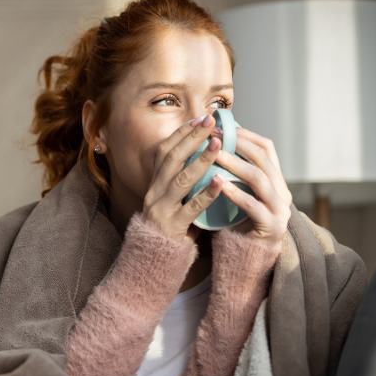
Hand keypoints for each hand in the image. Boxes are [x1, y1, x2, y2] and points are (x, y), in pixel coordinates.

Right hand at [141, 114, 224, 242]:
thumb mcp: (172, 197)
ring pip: (180, 180)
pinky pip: (190, 208)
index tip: (200, 118)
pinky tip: (220, 182)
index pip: (165, 150)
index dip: (181, 133)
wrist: (155, 258)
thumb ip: (183, 178)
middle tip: (210, 122)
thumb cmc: (171, 224)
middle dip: (191, 138)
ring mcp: (161, 209)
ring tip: (218, 145)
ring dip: (200, 161)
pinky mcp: (172, 227)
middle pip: (171, 159)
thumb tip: (204, 152)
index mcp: (155, 182)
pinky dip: (206, 194)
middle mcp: (155, 192)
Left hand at [213, 125, 292, 246]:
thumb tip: (214, 143)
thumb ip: (234, 173)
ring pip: (260, 180)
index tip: (223, 126)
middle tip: (215, 136)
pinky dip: (235, 193)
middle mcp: (283, 193)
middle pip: (264, 160)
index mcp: (276, 182)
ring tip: (215, 155)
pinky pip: (253, 206)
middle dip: (239, 145)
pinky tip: (218, 183)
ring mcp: (280, 211)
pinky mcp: (271, 227)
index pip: (267, 149)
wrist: (246, 261)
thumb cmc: (237, 224)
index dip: (246, 135)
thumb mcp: (239, 194)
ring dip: (236, 164)